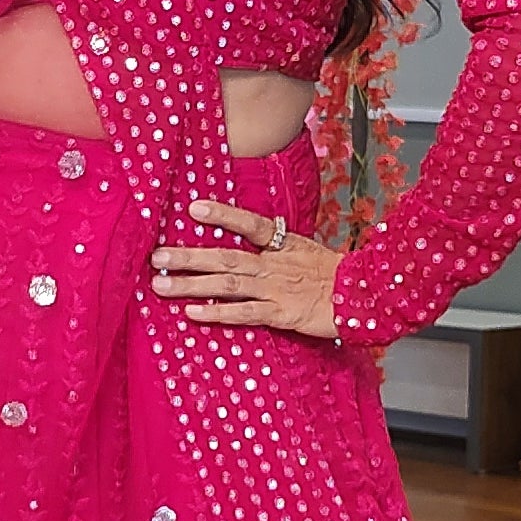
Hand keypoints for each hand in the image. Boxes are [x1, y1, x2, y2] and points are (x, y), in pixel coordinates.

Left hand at [151, 200, 338, 340]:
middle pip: (224, 257)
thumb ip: (277, 246)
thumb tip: (251, 239)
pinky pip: (244, 313)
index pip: (249, 224)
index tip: (193, 207)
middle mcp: (274, 264)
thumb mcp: (307, 250)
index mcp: (282, 244)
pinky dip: (218, 313)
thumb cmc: (335, 276)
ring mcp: (275, 289)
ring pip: (227, 284)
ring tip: (161, 284)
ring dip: (192, 284)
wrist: (364, 298)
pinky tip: (193, 313)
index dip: (222, 215)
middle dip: (188, 256)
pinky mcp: (281, 314)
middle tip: (156, 257)